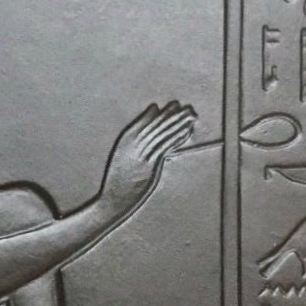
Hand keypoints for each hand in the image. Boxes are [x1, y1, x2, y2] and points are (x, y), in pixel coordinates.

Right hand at [102, 101, 195, 215]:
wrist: (114, 198)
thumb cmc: (117, 180)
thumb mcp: (120, 157)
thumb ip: (131, 143)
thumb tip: (144, 136)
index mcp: (125, 141)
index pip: (146, 122)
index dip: (160, 114)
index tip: (171, 107)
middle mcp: (134, 145)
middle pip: (157, 126)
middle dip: (173, 115)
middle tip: (186, 107)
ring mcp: (144, 156)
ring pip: (164, 134)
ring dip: (179, 123)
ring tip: (191, 114)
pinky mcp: (152, 166)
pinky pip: (167, 147)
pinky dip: (177, 137)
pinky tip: (186, 131)